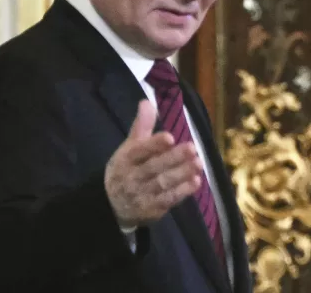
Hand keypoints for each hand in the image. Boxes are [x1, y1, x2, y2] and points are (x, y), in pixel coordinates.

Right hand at [105, 100, 202, 228]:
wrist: (111, 205)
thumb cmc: (127, 168)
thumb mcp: (130, 147)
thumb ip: (141, 126)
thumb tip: (146, 102)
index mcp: (126, 159)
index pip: (139, 151)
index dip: (154, 144)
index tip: (170, 137)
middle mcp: (132, 177)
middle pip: (154, 167)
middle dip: (174, 158)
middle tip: (193, 148)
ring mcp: (141, 195)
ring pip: (163, 184)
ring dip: (182, 174)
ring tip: (199, 163)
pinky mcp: (151, 210)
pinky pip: (168, 200)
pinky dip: (182, 191)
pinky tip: (196, 181)